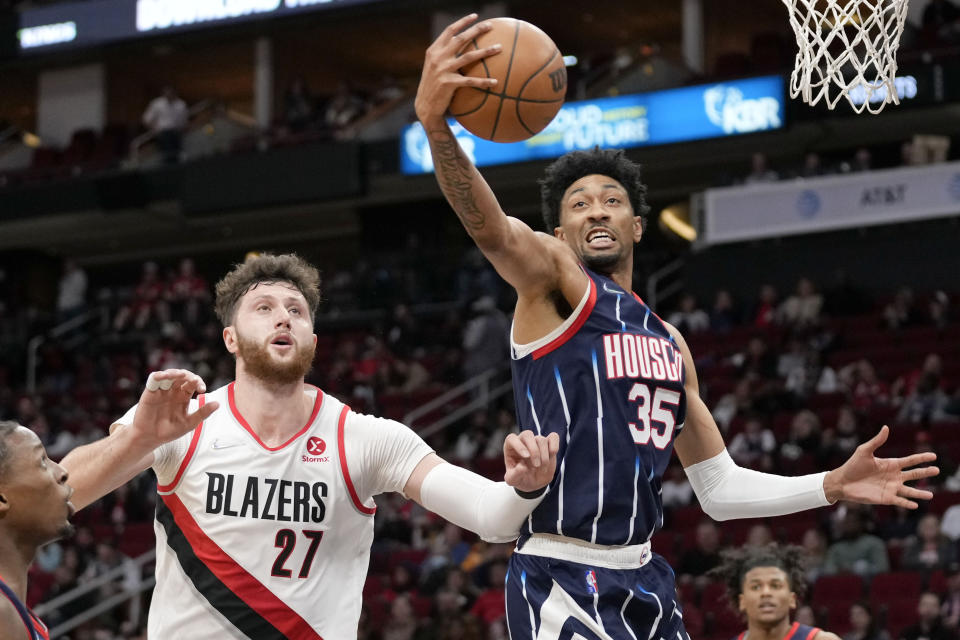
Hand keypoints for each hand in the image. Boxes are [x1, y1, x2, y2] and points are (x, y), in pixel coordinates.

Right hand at [131, 369, 218, 448]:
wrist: (150, 438)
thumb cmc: (169, 431)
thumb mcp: (189, 423)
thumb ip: (202, 413)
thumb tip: (217, 404)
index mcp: (183, 396)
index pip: (192, 383)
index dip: (198, 382)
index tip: (202, 389)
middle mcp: (173, 391)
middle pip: (182, 376)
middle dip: (189, 376)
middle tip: (195, 381)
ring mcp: (162, 391)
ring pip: (169, 375)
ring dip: (175, 372)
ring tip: (181, 374)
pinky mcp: (150, 393)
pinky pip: (153, 380)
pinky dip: (158, 376)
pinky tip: (164, 376)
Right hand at [414, 14, 500, 124]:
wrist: (425, 106)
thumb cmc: (433, 86)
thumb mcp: (434, 67)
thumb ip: (444, 55)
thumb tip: (462, 45)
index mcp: (434, 51)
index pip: (449, 31)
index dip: (462, 22)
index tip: (475, 16)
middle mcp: (437, 58)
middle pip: (461, 39)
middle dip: (476, 30)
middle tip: (490, 26)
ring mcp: (442, 70)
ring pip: (468, 56)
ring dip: (486, 51)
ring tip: (499, 48)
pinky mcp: (448, 84)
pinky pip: (470, 81)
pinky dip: (484, 81)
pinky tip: (495, 82)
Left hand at [503, 431, 559, 492]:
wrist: (534, 482)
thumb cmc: (521, 478)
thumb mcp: (513, 480)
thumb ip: (515, 475)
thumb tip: (522, 467)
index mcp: (511, 446)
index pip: (512, 439)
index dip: (519, 446)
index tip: (526, 457)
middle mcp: (523, 441)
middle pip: (527, 435)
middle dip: (534, 450)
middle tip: (536, 465)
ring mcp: (536, 441)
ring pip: (541, 439)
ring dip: (544, 455)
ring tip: (542, 468)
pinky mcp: (549, 443)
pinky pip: (553, 437)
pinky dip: (554, 445)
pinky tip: (552, 454)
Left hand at [824, 425, 938, 507]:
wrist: (842, 481)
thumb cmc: (852, 465)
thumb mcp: (864, 451)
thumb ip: (876, 441)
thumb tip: (886, 427)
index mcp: (891, 464)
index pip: (910, 461)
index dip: (921, 458)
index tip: (933, 456)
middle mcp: (894, 476)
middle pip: (914, 474)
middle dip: (925, 472)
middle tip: (937, 470)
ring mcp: (891, 488)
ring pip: (909, 491)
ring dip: (920, 493)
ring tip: (931, 495)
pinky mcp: (886, 498)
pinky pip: (899, 501)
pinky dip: (907, 503)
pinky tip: (915, 505)